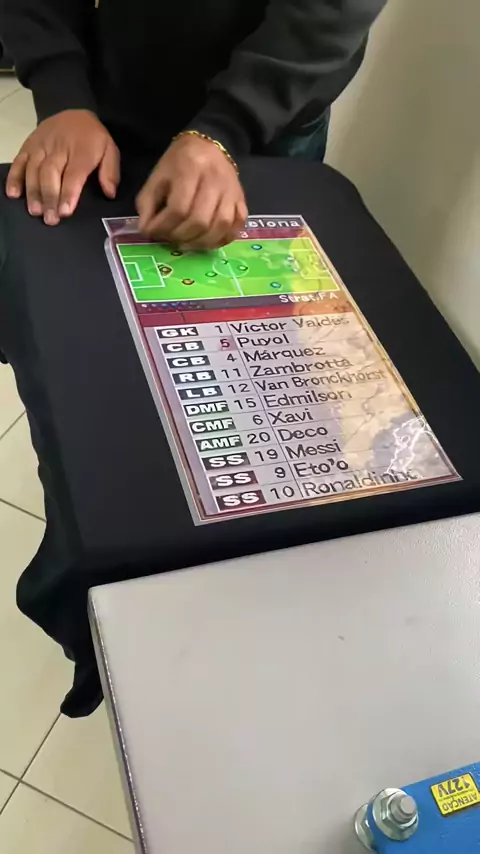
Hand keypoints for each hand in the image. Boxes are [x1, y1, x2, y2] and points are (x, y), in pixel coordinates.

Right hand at [6, 110, 119, 224]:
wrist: (74, 111)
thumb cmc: (93, 138)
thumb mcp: (110, 150)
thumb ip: (110, 172)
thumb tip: (109, 193)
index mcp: (82, 150)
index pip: (74, 174)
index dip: (69, 193)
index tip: (65, 212)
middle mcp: (59, 147)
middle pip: (51, 173)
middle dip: (49, 197)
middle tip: (50, 219)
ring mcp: (41, 145)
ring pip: (34, 169)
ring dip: (33, 192)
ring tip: (35, 211)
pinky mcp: (29, 145)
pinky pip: (19, 161)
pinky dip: (14, 177)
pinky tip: (13, 194)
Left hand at [136, 134, 246, 249]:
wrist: (210, 146)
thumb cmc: (179, 163)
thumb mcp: (157, 177)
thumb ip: (147, 204)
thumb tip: (146, 231)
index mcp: (190, 169)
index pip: (178, 208)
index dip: (163, 226)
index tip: (152, 232)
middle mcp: (215, 180)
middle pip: (200, 220)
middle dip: (181, 236)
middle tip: (170, 238)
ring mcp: (232, 191)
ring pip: (221, 226)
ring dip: (201, 243)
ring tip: (186, 244)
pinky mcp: (241, 200)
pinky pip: (237, 226)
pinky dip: (222, 239)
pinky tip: (207, 241)